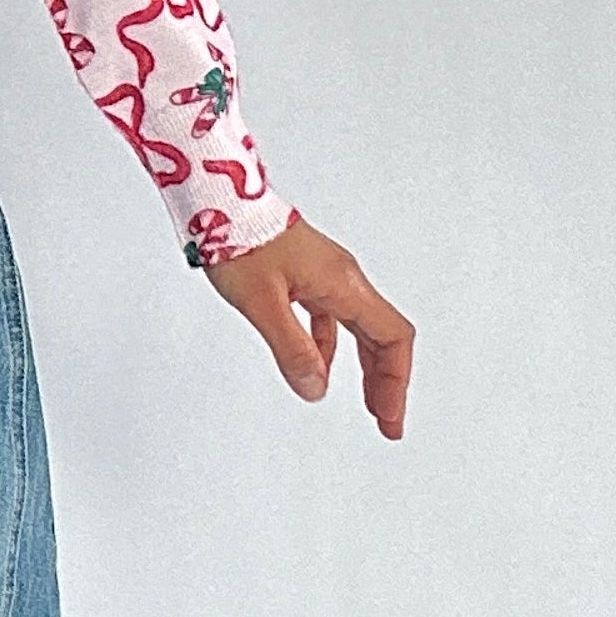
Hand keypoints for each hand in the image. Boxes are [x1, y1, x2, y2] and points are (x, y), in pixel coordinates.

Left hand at [203, 215, 413, 438]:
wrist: (220, 196)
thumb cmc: (239, 239)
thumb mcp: (263, 304)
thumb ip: (292, 349)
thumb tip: (315, 388)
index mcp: (343, 284)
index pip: (391, 338)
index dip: (395, 381)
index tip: (389, 418)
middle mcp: (342, 277)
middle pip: (381, 335)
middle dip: (387, 380)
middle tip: (385, 420)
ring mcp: (325, 274)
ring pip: (357, 326)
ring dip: (363, 366)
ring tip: (362, 401)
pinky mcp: (305, 273)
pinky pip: (331, 316)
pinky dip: (330, 345)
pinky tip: (316, 365)